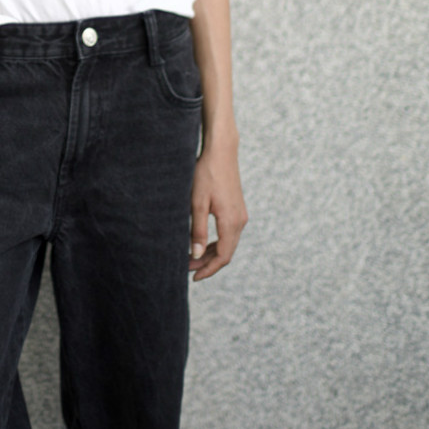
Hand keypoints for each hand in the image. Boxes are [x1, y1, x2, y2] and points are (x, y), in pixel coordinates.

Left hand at [188, 143, 247, 280]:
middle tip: (187, 268)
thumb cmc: (206, 174)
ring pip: (228, 243)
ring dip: (211, 252)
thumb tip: (195, 255)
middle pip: (226, 252)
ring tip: (192, 257)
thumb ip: (197, 230)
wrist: (221, 151)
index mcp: (231, 222)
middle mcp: (240, 221)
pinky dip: (216, 241)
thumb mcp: (197, 203)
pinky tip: (202, 241)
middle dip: (207, 263)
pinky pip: (229, 233)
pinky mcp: (237, 208)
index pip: (222, 256)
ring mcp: (240, 214)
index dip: (208, 269)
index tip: (193, 276)